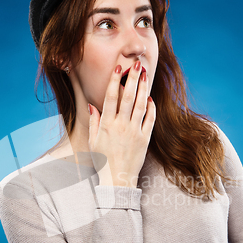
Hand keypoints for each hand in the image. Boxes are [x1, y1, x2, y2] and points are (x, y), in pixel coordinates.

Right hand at [88, 61, 155, 186]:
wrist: (117, 178)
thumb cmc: (103, 160)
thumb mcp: (93, 141)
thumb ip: (94, 122)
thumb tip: (92, 105)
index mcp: (106, 125)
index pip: (111, 98)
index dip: (115, 81)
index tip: (119, 68)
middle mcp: (120, 126)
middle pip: (128, 97)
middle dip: (133, 78)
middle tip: (137, 64)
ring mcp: (134, 132)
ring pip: (140, 105)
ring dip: (143, 88)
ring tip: (145, 75)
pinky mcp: (145, 139)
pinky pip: (150, 120)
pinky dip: (151, 107)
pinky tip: (149, 97)